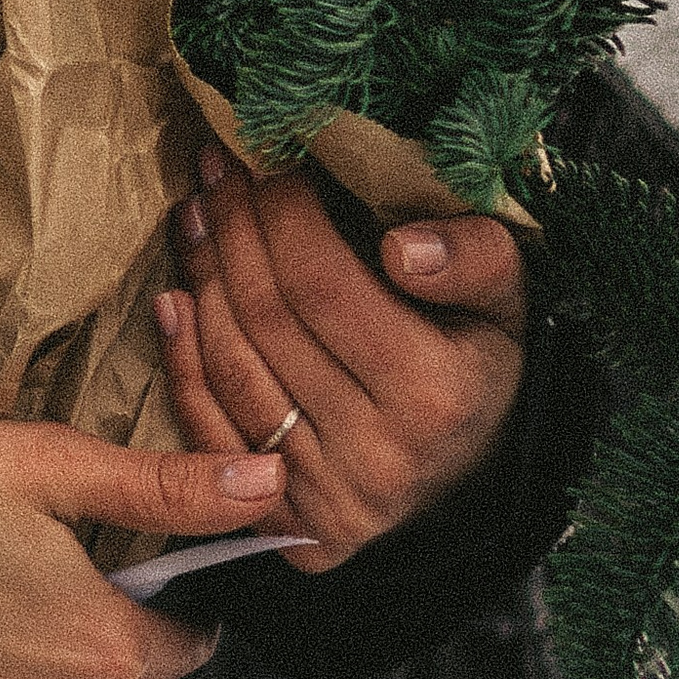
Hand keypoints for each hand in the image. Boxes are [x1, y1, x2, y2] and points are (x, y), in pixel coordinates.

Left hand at [154, 142, 527, 573]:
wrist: (472, 472)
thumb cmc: (478, 359)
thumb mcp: (504, 299)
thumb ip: (474, 259)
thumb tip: (403, 247)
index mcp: (436, 396)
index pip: (323, 283)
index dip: (282, 211)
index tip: (265, 152)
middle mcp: (380, 457)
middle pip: (267, 319)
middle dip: (233, 230)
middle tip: (217, 170)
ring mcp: (329, 500)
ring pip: (231, 369)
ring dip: (200, 279)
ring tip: (194, 215)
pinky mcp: (290, 527)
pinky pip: (211, 433)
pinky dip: (182, 361)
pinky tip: (173, 299)